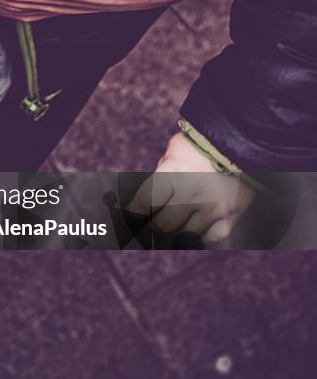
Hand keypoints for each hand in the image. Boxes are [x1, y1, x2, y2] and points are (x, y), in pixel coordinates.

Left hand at [129, 133, 254, 244]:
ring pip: (184, 235)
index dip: (132, 216)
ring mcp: (211, 207)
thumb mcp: (175, 150)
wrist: (246, 140)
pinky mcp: (231, 215)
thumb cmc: (204, 143)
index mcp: (170, 175)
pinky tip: (196, 232)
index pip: (142, 205)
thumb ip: (163, 172)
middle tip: (152, 226)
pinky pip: (211, 238)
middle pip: (161, 225)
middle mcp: (189, 194)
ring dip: (177, 233)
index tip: (131, 220)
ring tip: (174, 228)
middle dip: (153, 227)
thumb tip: (151, 194)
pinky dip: (202, 238)